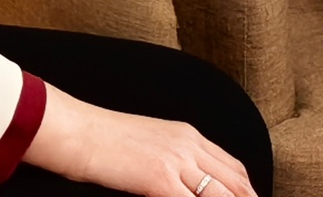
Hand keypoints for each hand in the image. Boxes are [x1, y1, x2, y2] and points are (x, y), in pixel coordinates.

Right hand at [23, 86, 256, 196]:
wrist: (76, 131)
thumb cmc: (102, 140)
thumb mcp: (147, 144)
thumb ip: (171, 161)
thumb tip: (181, 184)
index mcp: (188, 135)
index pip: (233, 167)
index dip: (246, 191)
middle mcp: (188, 145)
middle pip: (235, 182)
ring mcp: (176, 161)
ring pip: (221, 194)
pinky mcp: (160, 179)